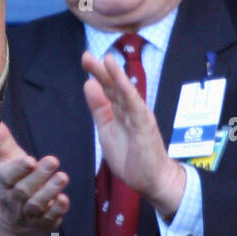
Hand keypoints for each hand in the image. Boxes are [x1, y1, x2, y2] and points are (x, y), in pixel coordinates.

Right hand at [0, 122, 68, 235]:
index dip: (18, 169)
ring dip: (49, 191)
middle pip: (23, 190)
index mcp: (3, 182)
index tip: (29, 160)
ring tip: (63, 177)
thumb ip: (4, 143)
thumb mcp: (6, 163)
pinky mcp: (42, 224)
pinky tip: (64, 199)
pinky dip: (56, 210)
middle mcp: (13, 200)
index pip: (7, 176)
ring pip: (36, 205)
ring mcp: (27, 215)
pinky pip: (49, 219)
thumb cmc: (12, 183)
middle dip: (38, 176)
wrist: (10, 223)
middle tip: (53, 161)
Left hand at [81, 50, 185, 219]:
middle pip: (114, 86)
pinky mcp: (145, 126)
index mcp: (119, 110)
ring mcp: (139, 116)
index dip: (96, 74)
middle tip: (87, 55)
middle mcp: (130, 109)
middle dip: (101, 71)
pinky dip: (129, 94)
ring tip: (107, 60)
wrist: (151, 180)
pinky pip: (136, 108)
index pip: (106, 88)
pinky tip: (122, 83)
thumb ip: (99, 108)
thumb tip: (89, 84)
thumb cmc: (130, 156)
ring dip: (116, 76)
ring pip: (126, 93)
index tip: (86, 58)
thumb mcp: (106, 130)